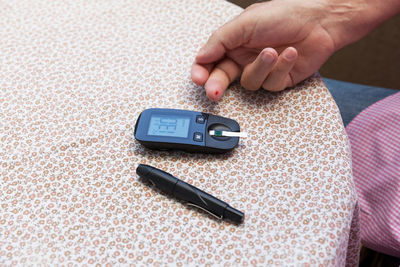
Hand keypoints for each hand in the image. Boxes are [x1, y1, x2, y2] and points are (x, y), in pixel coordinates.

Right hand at [191, 0, 337, 100]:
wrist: (320, 21)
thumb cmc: (284, 14)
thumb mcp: (246, 23)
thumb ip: (220, 41)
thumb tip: (200, 56)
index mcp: (234, 43)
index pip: (211, 61)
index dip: (202, 71)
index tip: (199, 79)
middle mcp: (245, 58)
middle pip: (224, 79)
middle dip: (217, 86)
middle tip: (213, 92)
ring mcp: (262, 70)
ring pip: (250, 83)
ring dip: (261, 68)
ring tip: (272, 52)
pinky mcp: (279, 79)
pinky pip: (272, 84)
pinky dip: (281, 68)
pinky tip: (290, 54)